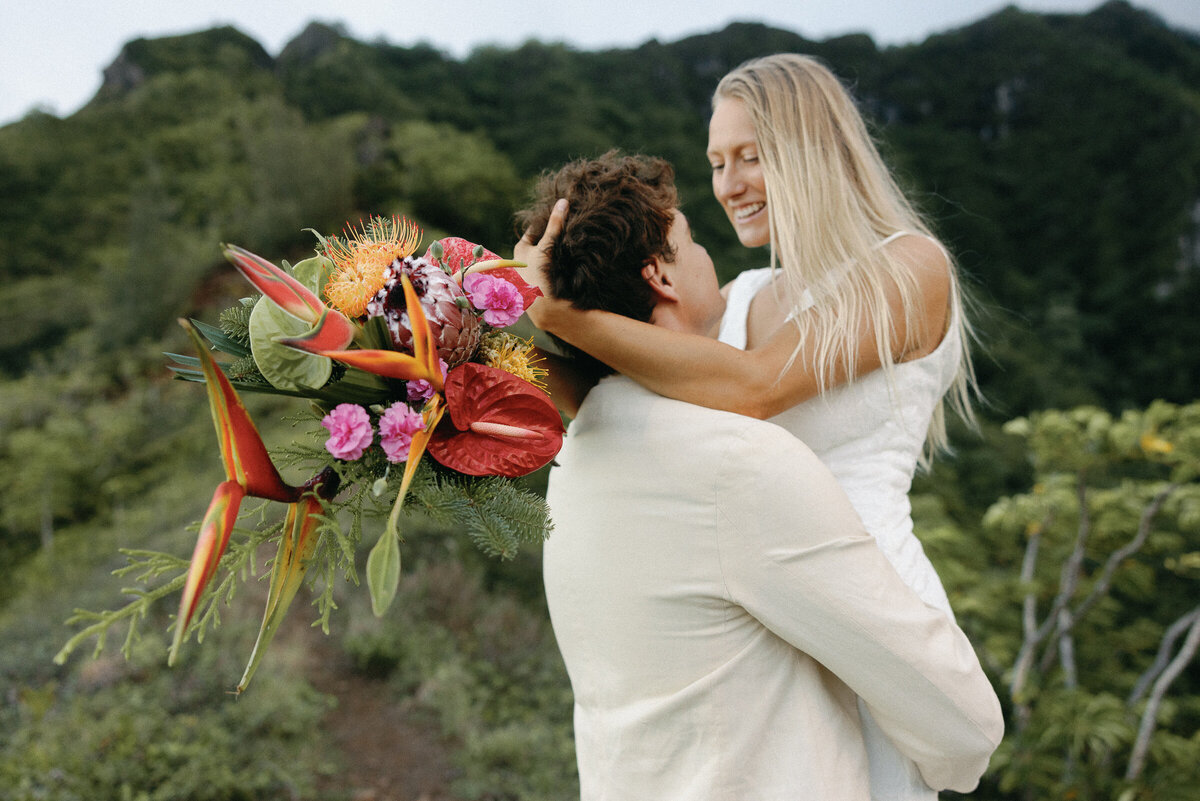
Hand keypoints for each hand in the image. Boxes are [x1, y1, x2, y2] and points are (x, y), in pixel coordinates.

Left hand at [514, 198, 566, 328]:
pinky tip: (569, 259)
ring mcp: (531, 272)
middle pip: (540, 241)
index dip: (546, 221)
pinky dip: (558, 261)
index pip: (535, 228)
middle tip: (569, 223)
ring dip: (556, 248)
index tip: (560, 212)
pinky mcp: (540, 283)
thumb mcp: (546, 247)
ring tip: (571, 238)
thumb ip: (555, 225)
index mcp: (520, 249)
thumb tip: (563, 202)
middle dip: (552, 234)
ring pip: (545, 254)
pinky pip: (550, 266)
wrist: (543, 308)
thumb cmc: (539, 275)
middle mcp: (523, 259)